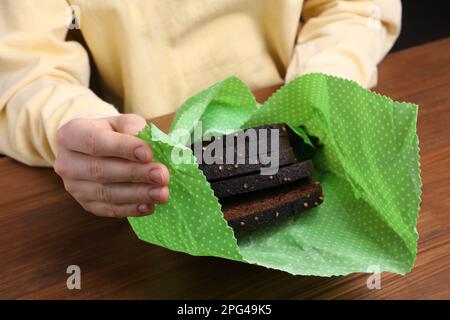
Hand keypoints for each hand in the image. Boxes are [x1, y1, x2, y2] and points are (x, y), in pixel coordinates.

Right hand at [54, 114, 169, 217]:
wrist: (98, 151)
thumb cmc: (112, 133)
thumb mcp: (121, 122)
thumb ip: (132, 127)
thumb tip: (146, 141)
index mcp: (71, 135)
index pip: (95, 142)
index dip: (122, 148)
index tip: (148, 153)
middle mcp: (67, 163)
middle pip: (101, 170)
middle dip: (135, 174)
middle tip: (162, 175)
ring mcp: (74, 187)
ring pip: (106, 193)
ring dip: (137, 194)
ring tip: (162, 193)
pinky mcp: (87, 205)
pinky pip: (109, 210)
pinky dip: (131, 209)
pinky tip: (150, 206)